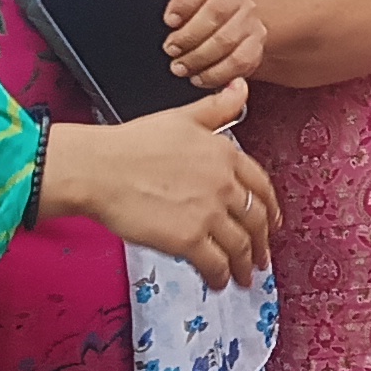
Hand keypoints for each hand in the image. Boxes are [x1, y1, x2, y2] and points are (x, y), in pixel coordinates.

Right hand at [44, 79, 277, 287]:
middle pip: (257, 219)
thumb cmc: (131, 143)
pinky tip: (219, 281)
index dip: (270, 208)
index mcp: (225, 154)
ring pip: (240, 245)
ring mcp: (208, 212)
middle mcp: (223, 184)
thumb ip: (217, 108)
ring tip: (245, 275)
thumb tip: (241, 89)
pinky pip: (215, 264)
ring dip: (246, 264)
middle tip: (262, 255)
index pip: (261, 186)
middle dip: (263, 241)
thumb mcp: (182, 117)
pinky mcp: (188, 239)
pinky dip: (221, 276)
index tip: (271, 220)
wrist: (98, 169)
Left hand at [160, 0, 264, 90]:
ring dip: (200, 57)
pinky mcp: (256, 41)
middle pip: (217, 11)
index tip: (169, 20)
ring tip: (180, 67)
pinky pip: (242, 60)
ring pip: (228, 38)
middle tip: (170, 49)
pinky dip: (219, 73)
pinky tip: (200, 77)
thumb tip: (136, 5)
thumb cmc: (183, 8)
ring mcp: (249, 16)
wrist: (209, 17)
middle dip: (189, 36)